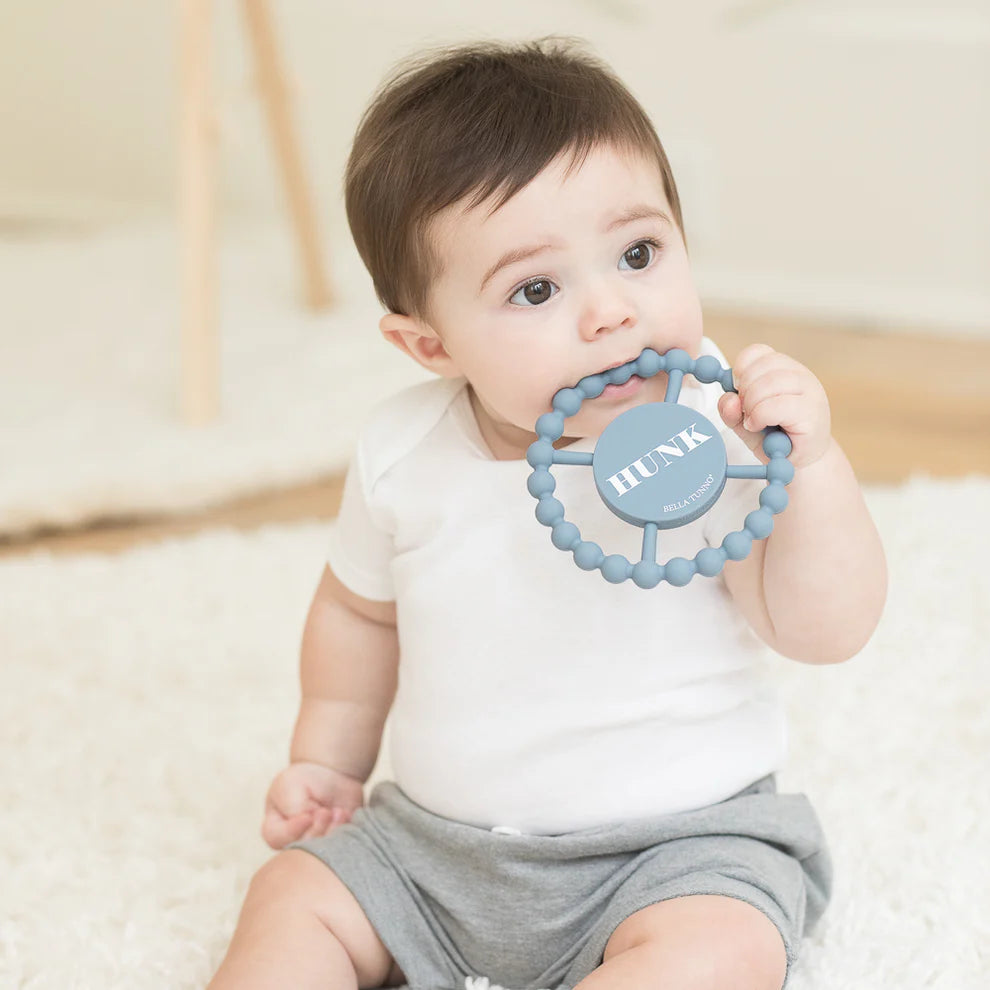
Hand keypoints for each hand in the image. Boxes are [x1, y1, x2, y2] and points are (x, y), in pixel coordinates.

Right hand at [261, 761, 364, 849]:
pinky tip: (344, 814)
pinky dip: (344, 831)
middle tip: (325, 812)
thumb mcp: (290, 785)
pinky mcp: (335, 844)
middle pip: (302, 848)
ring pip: (323, 851)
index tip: (308, 815)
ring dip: (332, 831)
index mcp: (274, 830)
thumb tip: (310, 821)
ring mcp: (315, 846)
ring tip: (337, 812)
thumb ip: (294, 806)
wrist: (329, 775)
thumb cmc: (303, 780)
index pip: (278, 839)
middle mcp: (293, 842)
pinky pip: (341, 847)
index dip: (294, 829)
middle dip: (317, 830)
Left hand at [717, 343, 831, 469]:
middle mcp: (801, 376)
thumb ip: (731, 410)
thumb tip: (728, 398)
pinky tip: (757, 426)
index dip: (740, 369)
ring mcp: (811, 393)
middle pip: (762, 366)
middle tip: (744, 411)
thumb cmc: (773, 439)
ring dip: (751, 404)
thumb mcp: (744, 422)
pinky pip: (776, 405)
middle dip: (743, 389)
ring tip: (752, 421)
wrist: (798, 464)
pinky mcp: (812, 414)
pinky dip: (759, 416)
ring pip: (769, 383)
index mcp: (785, 370)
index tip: (736, 389)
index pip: (758, 352)